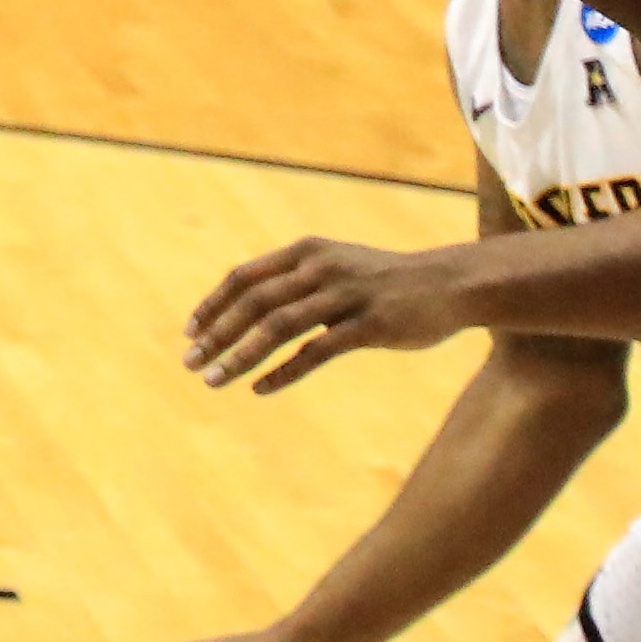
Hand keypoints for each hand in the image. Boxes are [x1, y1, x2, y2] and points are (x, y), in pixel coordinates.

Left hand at [181, 235, 471, 392]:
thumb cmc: (384, 280)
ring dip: (240, 356)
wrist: (450, 283)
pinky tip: (260, 389)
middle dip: (217, 336)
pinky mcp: (370, 325)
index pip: (243, 277)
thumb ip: (294, 279)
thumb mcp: (335, 266)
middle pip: (254, 303)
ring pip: (278, 328)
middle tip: (190, 363)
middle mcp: (320, 269)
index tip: (190, 332)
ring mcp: (346, 296)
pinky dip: (284, 371)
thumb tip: (246, 305)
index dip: (213, 305)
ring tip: (213, 381)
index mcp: (306, 252)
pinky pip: (317, 352)